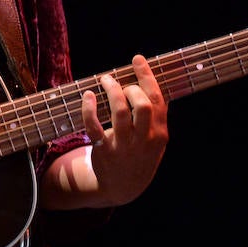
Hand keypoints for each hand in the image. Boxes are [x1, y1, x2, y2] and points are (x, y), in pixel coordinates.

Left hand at [80, 54, 168, 205]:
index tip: (137, 59)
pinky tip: (88, 96)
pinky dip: (89, 108)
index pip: (157, 99)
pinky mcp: (104, 150)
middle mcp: (144, 139)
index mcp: (159, 133)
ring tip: (105, 80)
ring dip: (112, 91)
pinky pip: (93, 126)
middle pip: (142, 105)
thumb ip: (156, 116)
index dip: (147, 76)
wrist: (124, 188)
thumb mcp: (155, 139)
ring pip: (120, 112)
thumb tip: (151, 83)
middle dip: (131, 87)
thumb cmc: (140, 155)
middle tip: (121, 84)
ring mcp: (124, 145)